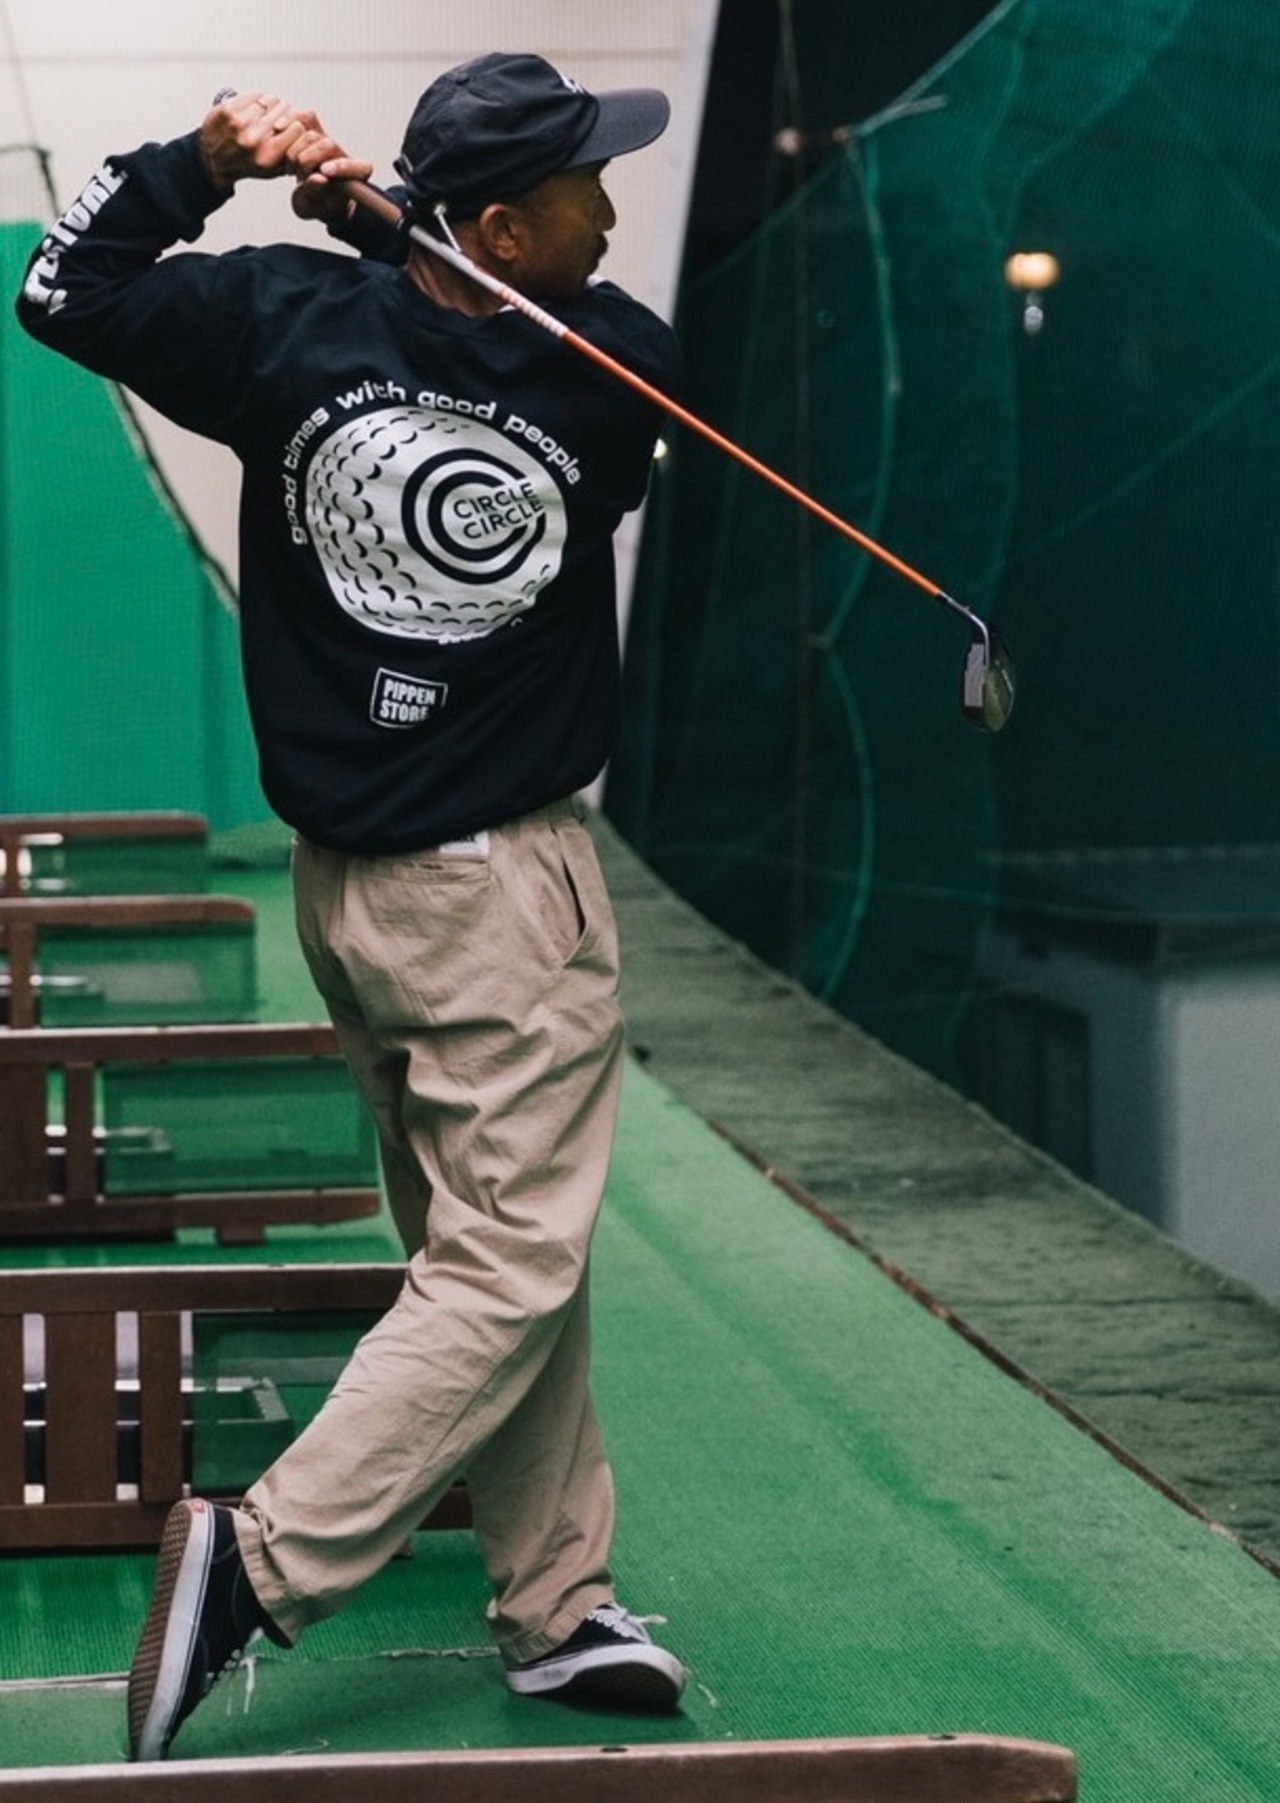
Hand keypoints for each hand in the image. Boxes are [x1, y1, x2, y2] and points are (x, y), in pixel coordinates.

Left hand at [199, 90, 319, 189]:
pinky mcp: (229, 110)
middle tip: (281, 117)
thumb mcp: (273, 169)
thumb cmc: (246, 165)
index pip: (297, 127)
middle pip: (284, 111)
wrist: (213, 161)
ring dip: (273, 104)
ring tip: (269, 112)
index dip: (297, 125)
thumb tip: (309, 137)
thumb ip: (292, 154)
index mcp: (269, 155)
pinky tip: (256, 107)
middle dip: (285, 113)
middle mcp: (255, 138)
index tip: (295, 125)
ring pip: (270, 100)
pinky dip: (258, 99)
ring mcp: (240, 122)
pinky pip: (254, 95)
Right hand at [288, 129, 374, 227]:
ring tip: (292, 169)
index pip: (354, 166)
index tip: (325, 172)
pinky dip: (288, 126)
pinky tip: (281, 139)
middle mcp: (344, 154)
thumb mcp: (314, 207)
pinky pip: (303, 118)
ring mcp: (329, 140)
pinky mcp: (315, 129)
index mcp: (357, 174)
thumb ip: (317, 194)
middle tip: (298, 178)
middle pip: (326, 145)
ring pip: (309, 134)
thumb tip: (318, 179)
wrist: (311, 196)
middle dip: (305, 162)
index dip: (341, 167)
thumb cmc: (318, 205)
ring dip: (293, 153)